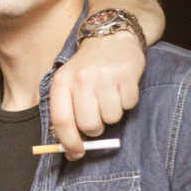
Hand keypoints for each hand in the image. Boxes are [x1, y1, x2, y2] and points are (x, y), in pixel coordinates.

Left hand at [48, 31, 142, 158]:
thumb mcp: (68, 84)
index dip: (69, 142)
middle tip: (97, 116)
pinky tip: (120, 87)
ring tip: (108, 96)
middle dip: (95, 129)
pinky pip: (128, 105)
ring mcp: (105, 76)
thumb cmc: (86, 68)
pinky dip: (126, 102)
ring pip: (111, 118)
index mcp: (62, 82)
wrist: (110, 37)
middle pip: (89, 125)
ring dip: (112, 113)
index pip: (62, 121)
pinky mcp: (127, 75)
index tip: (75, 154)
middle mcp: (82, 79)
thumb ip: (66, 114)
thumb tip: (70, 150)